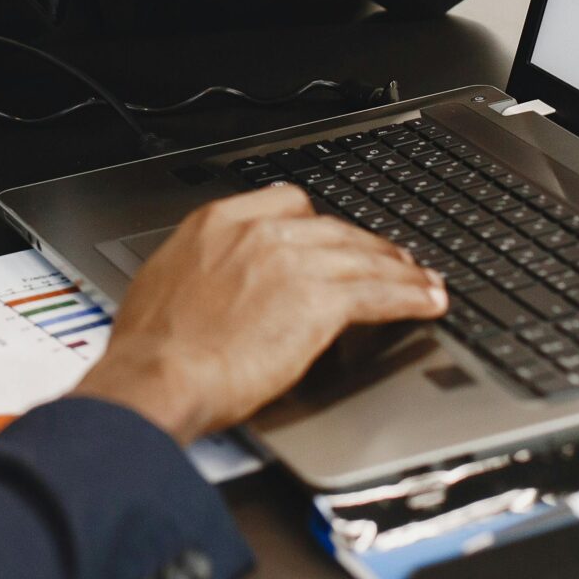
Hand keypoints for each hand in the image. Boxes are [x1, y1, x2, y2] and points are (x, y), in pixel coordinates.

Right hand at [73, 186, 447, 442]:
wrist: (157, 376)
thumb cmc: (151, 348)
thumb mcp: (166, 284)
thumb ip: (203, 270)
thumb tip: (215, 284)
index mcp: (219, 223)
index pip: (288, 203)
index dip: (319, 224)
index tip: (332, 237)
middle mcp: (260, 232)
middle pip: (334, 228)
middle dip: (367, 246)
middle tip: (389, 260)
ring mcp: (293, 263)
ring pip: (364, 258)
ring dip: (400, 271)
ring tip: (423, 281)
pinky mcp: (319, 301)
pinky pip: (380, 293)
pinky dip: (409, 297)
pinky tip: (427, 302)